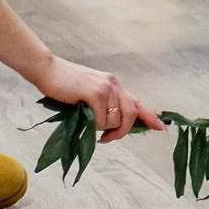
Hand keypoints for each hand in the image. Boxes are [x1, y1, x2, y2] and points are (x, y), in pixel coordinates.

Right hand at [34, 55, 160, 143]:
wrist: (47, 70)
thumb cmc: (64, 85)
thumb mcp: (88, 94)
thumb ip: (102, 105)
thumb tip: (111, 127)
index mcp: (113, 85)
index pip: (136, 102)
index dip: (149, 117)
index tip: (161, 128)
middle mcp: (113, 85)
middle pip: (130, 114)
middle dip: (122, 131)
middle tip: (108, 138)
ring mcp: (105, 87)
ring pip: (115, 120)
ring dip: (102, 127)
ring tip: (87, 120)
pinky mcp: (95, 92)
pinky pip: (102, 119)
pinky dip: (94, 125)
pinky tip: (83, 116)